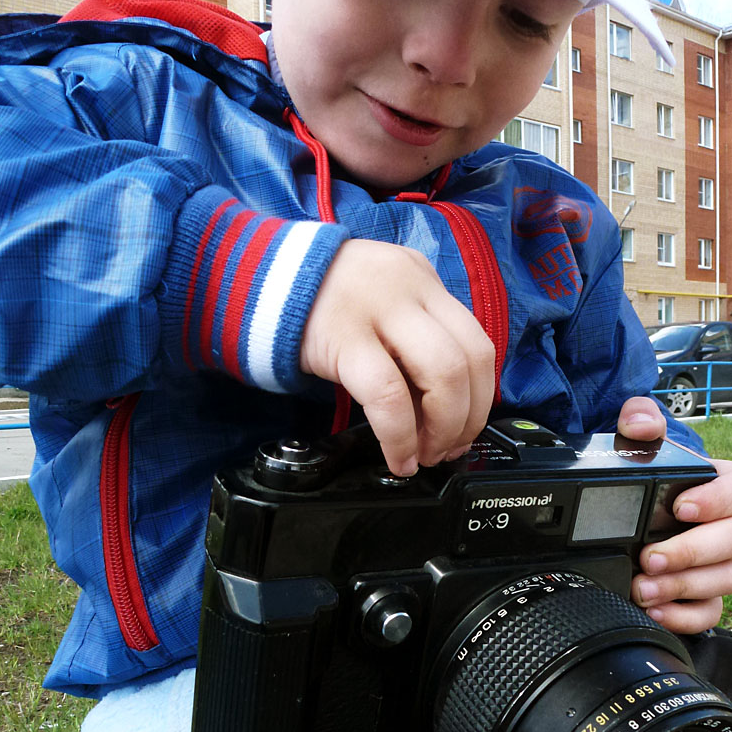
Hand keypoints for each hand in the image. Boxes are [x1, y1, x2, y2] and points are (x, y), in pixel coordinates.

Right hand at [300, 239, 495, 475]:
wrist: (249, 275)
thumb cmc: (315, 299)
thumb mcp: (377, 304)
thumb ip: (410, 343)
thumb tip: (440, 414)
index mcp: (423, 279)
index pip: (477, 342)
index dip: (481, 397)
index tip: (466, 429)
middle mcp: (410, 288)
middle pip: (470, 359)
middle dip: (467, 417)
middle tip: (447, 448)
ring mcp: (379, 309)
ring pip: (442, 375)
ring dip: (442, 428)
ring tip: (422, 454)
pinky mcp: (343, 336)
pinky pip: (388, 395)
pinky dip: (400, 436)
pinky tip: (396, 456)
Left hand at [615, 399, 731, 634]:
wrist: (624, 518)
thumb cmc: (644, 479)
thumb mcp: (635, 443)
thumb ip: (639, 421)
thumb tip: (640, 424)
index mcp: (721, 485)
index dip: (722, 499)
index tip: (682, 507)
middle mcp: (727, 527)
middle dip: (694, 551)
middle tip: (650, 556)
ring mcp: (719, 565)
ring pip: (729, 579)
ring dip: (685, 585)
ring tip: (643, 587)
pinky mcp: (703, 598)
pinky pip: (710, 615)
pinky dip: (684, 617)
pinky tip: (654, 610)